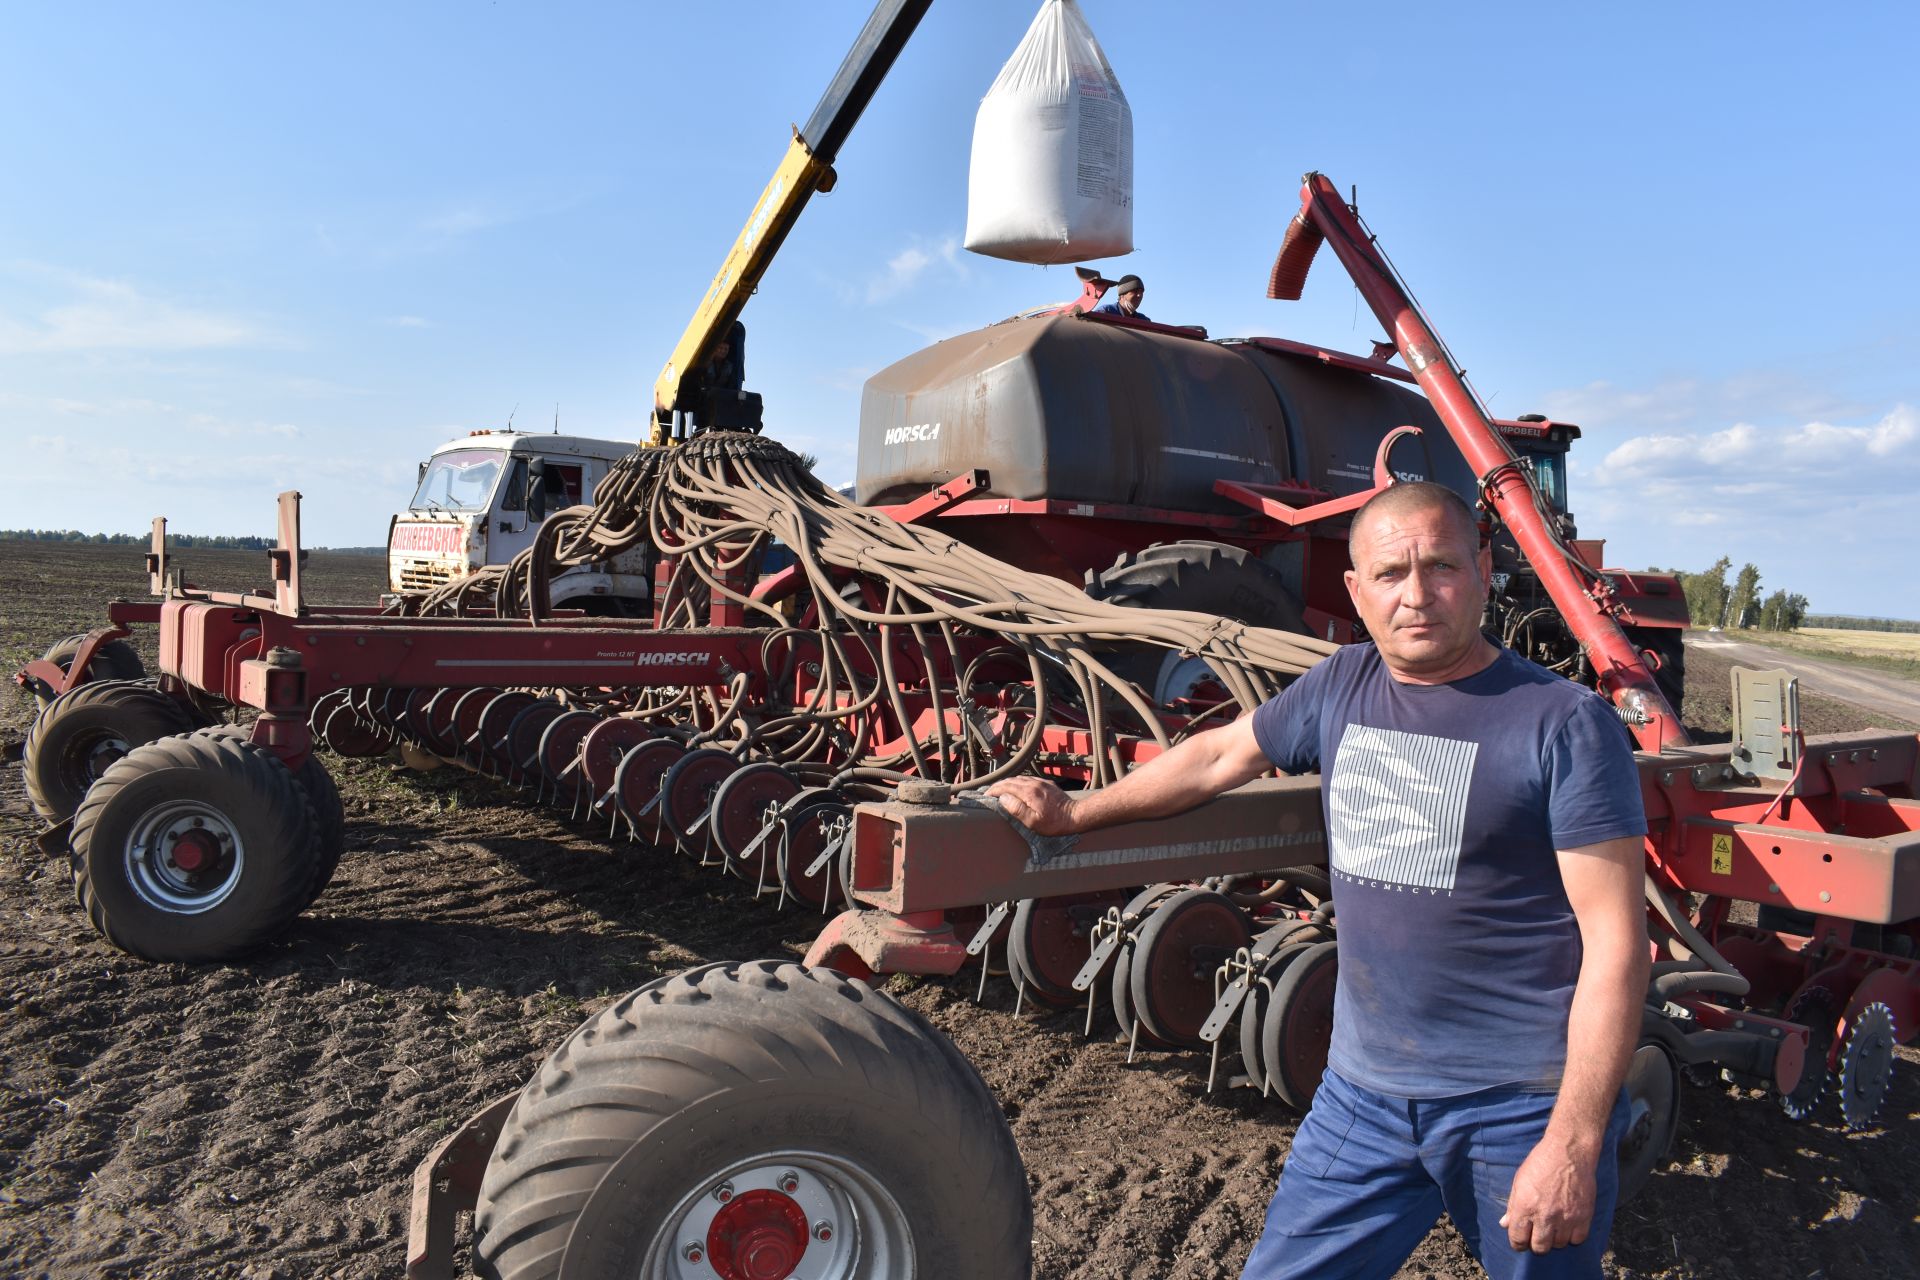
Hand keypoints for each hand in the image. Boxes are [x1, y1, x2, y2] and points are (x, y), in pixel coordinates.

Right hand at [983, 777, 1077, 835]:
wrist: (1076, 815)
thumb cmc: (1054, 822)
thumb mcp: (1033, 822)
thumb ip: (1016, 809)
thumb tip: (1003, 798)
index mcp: (1028, 792)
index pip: (1005, 787)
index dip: (993, 791)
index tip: (985, 796)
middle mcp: (1033, 784)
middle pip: (1010, 781)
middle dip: (998, 785)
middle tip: (989, 793)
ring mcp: (1041, 782)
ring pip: (1019, 778)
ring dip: (1007, 783)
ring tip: (1000, 790)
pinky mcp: (1047, 784)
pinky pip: (1028, 779)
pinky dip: (1018, 782)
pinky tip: (1017, 788)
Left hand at [1498, 1135, 1596, 1252]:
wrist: (1569, 1152)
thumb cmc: (1541, 1163)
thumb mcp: (1519, 1181)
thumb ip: (1512, 1205)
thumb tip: (1505, 1224)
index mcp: (1525, 1206)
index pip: (1518, 1238)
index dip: (1517, 1243)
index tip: (1520, 1241)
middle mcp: (1545, 1216)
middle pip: (1539, 1247)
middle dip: (1536, 1244)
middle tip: (1537, 1235)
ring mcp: (1566, 1218)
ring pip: (1559, 1245)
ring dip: (1555, 1239)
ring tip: (1553, 1227)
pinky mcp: (1584, 1217)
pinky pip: (1578, 1240)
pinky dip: (1572, 1236)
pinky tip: (1568, 1226)